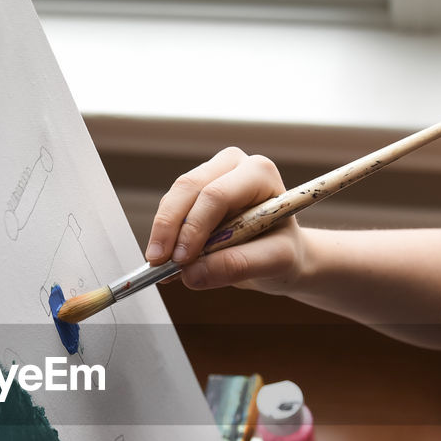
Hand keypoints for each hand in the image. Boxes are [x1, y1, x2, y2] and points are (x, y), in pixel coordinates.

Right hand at [145, 147, 306, 293]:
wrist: (277, 251)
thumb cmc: (282, 249)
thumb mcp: (275, 261)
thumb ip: (238, 266)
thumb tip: (191, 274)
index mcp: (258, 173)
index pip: (216, 195)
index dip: (194, 227)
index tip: (181, 260)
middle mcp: (232, 166)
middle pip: (187, 189)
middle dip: (168, 227)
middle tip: (158, 262)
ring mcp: (209, 175)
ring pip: (172, 199)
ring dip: (163, 235)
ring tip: (162, 268)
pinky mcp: (193, 193)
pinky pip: (169, 212)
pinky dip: (164, 238)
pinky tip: (167, 263)